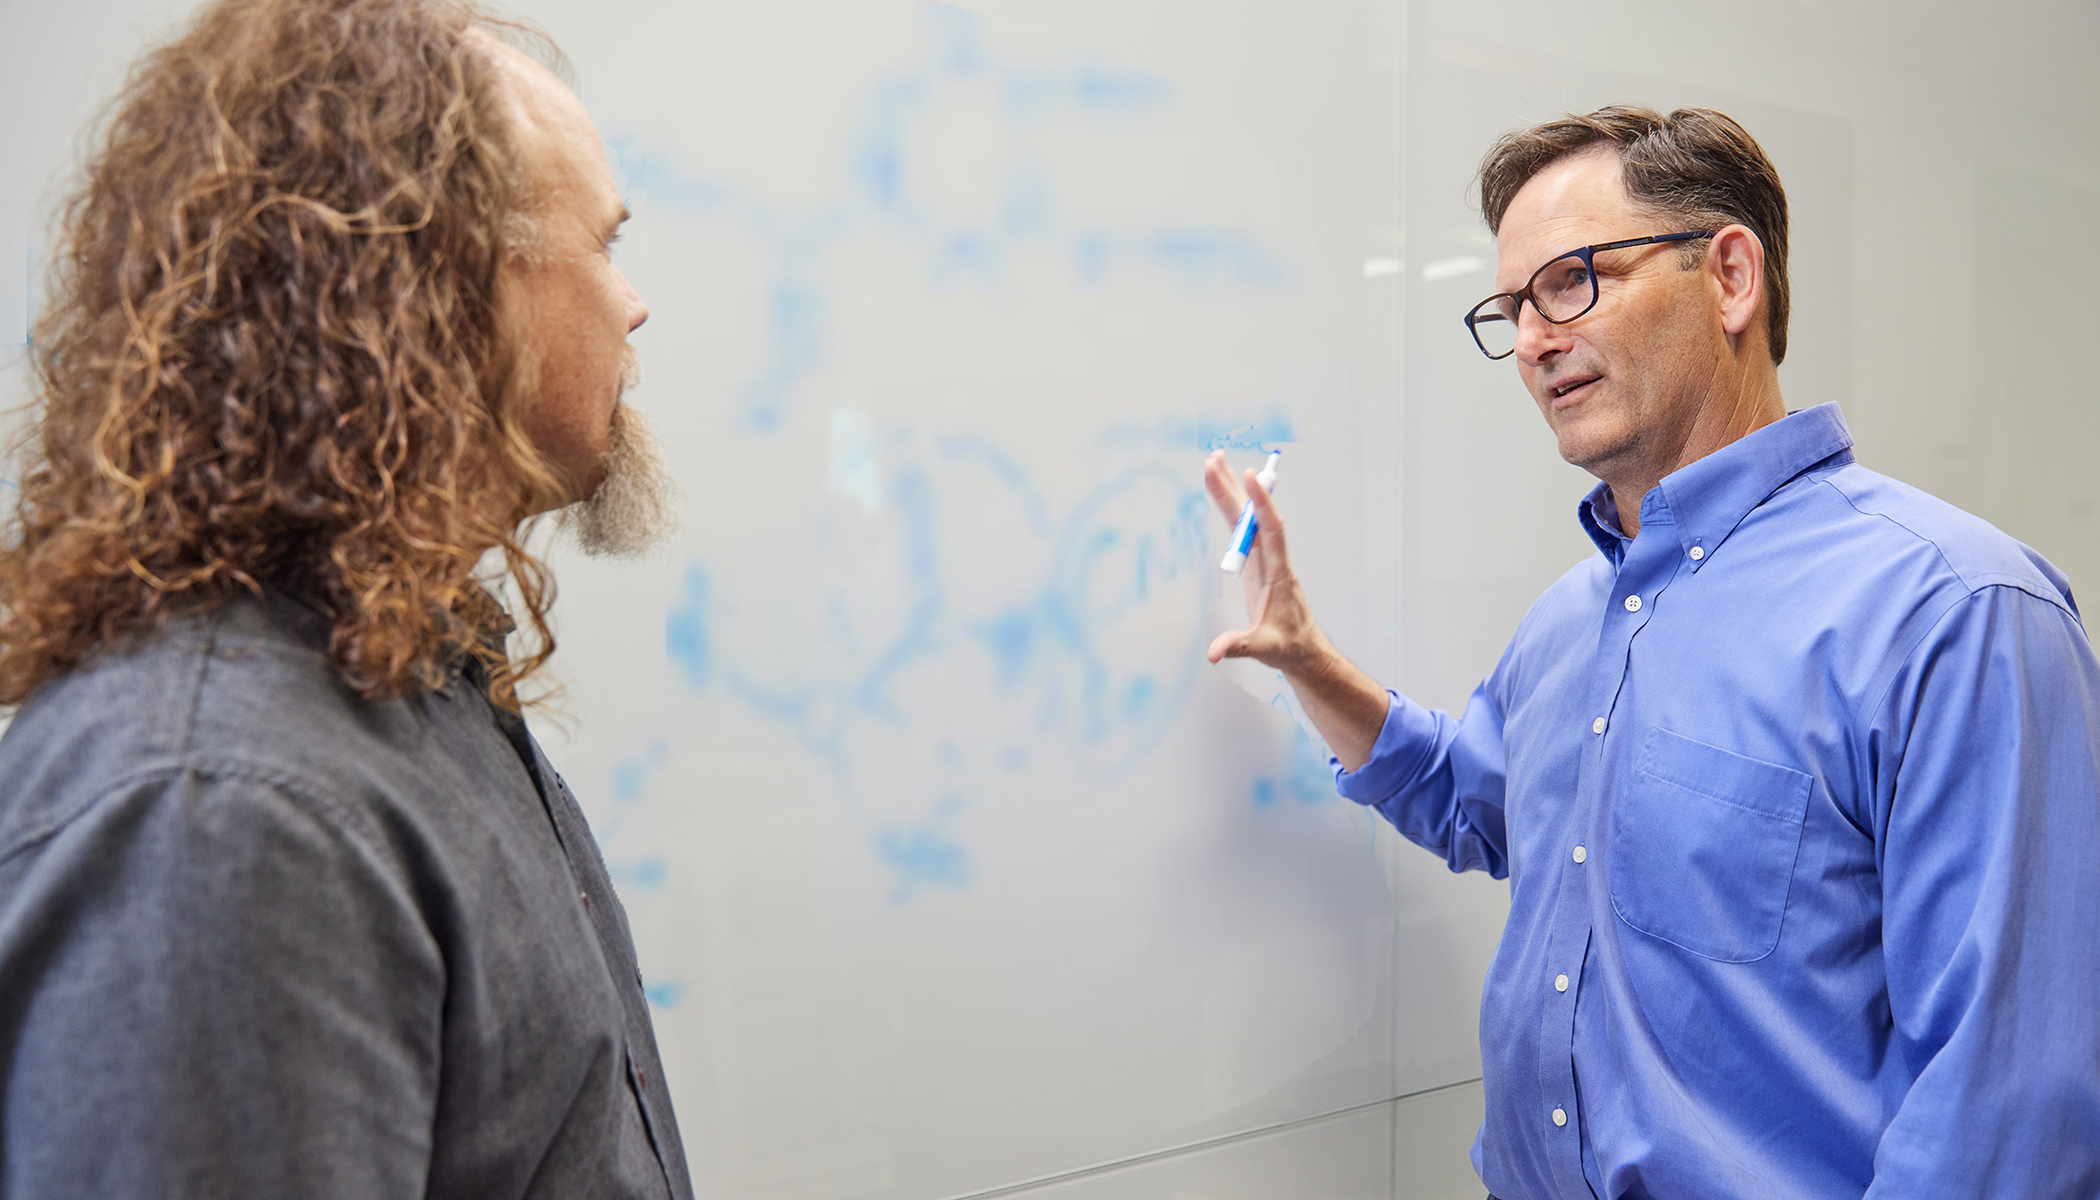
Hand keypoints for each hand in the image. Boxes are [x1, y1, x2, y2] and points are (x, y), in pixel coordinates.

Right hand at [1202, 450, 1331, 672]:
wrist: (1302, 649)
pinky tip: (1219, 493)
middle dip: (1235, 487)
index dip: (1261, 504)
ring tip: (1212, 465)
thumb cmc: (1288, 646)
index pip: (1271, 530)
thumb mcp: (1264, 648)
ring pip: (1245, 519)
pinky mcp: (1255, 564)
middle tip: (1215, 460)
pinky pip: (1240, 530)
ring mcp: (1263, 560)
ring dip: (1229, 493)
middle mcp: (1272, 559)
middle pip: (1252, 516)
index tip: (1250, 477)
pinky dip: (1229, 510)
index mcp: (1279, 573)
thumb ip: (1239, 646)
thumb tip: (1215, 652)